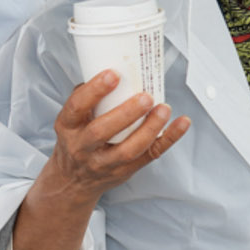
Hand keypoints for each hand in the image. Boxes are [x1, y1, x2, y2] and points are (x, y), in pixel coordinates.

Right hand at [11, 76, 189, 249]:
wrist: (73, 180)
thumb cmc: (76, 139)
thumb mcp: (71, 119)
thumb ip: (87, 97)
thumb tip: (113, 68)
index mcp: (67, 127)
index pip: (77, 107)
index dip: (94, 90)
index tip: (113, 74)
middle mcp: (83, 147)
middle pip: (102, 131)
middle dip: (126, 113)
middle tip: (146, 97)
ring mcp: (105, 162)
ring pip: (128, 149)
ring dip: (149, 128)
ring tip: (164, 109)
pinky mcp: (126, 170)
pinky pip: (150, 155)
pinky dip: (169, 139)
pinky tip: (181, 124)